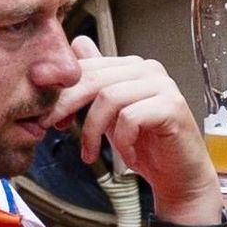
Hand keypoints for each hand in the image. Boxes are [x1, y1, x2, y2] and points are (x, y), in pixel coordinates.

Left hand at [40, 45, 213, 215]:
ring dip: (92, 130)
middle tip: (52, 127)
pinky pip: (130, 117)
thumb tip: (73, 50)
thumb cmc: (145, 146)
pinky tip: (126, 157)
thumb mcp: (109, 114)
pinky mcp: (172, 106)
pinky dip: (122, 141)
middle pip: (93, 78)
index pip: (86, 66)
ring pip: (108, 97)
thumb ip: (95, 85)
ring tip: (90, 152)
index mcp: (131, 66)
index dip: (61, 91)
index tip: (48, 116)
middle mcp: (148, 69)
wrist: (178, 176)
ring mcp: (162, 85)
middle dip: (66, 105)